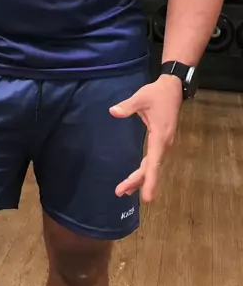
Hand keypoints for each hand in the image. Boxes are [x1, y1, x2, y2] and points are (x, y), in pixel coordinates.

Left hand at [109, 75, 182, 202]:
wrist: (173, 88)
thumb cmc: (157, 93)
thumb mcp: (141, 97)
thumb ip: (127, 106)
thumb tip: (113, 112)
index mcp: (160, 136)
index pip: (154, 162)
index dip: (149, 180)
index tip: (146, 198)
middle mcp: (164, 143)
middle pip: (151, 168)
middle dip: (137, 181)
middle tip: (119, 191)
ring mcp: (164, 143)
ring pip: (152, 165)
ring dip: (140, 178)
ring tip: (124, 190)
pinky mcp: (161, 140)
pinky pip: (153, 159)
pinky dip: (145, 170)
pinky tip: (137, 177)